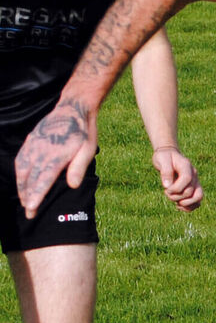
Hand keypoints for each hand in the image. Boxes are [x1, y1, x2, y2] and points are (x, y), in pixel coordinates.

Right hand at [15, 99, 95, 217]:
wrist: (73, 108)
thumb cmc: (84, 132)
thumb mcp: (88, 149)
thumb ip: (79, 168)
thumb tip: (72, 186)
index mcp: (56, 154)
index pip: (43, 179)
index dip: (36, 195)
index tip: (32, 209)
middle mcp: (41, 150)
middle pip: (30, 178)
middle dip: (27, 197)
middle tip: (28, 214)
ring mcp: (33, 144)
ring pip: (22, 169)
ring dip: (21, 187)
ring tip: (25, 202)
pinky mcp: (30, 140)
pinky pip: (20, 159)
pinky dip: (19, 173)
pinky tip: (21, 182)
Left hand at [152, 146, 203, 210]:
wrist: (170, 156)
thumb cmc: (165, 157)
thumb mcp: (162, 160)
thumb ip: (165, 171)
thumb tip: (167, 186)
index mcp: (187, 166)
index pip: (187, 179)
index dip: (176, 188)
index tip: (166, 189)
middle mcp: (194, 175)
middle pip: (190, 191)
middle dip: (176, 196)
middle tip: (166, 192)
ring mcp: (195, 183)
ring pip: (198, 198)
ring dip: (184, 203)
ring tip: (174, 200)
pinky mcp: (194, 189)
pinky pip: (197, 202)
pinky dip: (189, 207)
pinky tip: (179, 205)